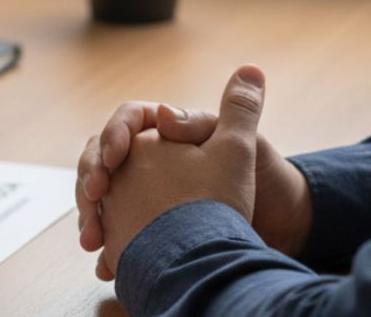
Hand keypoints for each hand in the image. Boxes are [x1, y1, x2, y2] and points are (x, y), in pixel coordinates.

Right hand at [97, 66, 266, 273]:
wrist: (280, 225)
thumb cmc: (266, 178)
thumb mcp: (243, 145)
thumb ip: (206, 121)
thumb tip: (163, 109)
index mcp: (171, 131)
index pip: (128, 120)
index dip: (114, 134)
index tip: (114, 157)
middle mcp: (152, 157)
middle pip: (103, 156)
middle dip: (91, 176)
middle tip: (94, 197)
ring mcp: (144, 191)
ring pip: (100, 195)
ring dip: (90, 213)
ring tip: (93, 238)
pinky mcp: (145, 223)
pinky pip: (114, 229)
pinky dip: (106, 245)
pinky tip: (106, 262)